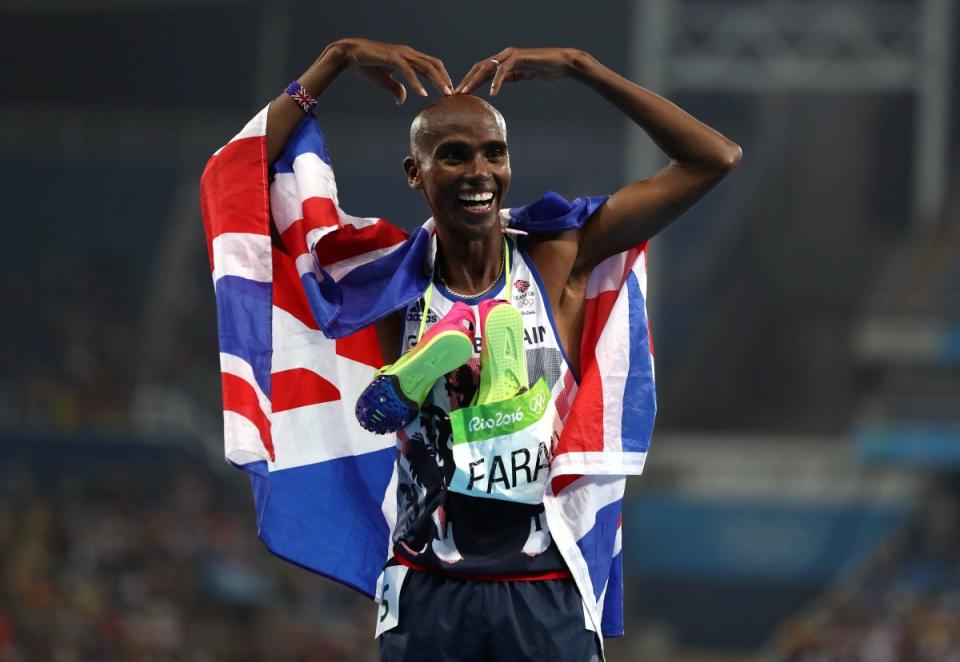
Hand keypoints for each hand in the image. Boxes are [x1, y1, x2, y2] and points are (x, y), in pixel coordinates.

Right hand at [333, 38, 452, 103]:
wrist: (350, 54)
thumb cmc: (366, 66)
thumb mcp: (384, 80)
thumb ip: (395, 88)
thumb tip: (403, 100)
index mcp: (408, 57)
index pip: (431, 65)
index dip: (442, 76)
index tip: (448, 90)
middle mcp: (408, 53)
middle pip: (433, 65)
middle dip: (445, 79)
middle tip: (453, 94)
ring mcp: (401, 54)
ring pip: (425, 66)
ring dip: (437, 81)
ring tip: (445, 93)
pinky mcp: (392, 58)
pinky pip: (409, 71)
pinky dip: (417, 83)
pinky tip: (423, 94)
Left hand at [455, 47, 581, 95]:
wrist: (564, 64)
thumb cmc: (548, 70)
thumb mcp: (526, 75)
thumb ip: (515, 76)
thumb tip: (506, 80)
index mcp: (505, 61)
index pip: (483, 71)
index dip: (471, 81)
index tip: (462, 94)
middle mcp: (506, 56)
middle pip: (480, 67)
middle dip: (467, 81)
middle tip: (456, 94)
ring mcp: (512, 55)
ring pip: (488, 67)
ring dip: (475, 81)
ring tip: (467, 93)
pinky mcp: (520, 58)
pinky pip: (504, 70)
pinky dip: (497, 81)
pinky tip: (493, 92)